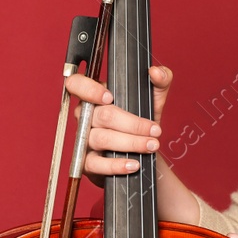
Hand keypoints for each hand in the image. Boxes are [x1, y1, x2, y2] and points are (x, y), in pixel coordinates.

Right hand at [64, 65, 172, 189]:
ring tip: (151, 145)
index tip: (110, 97)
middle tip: (154, 130)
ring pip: (102, 138)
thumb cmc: (142, 121)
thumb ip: (161, 80)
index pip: (76, 84)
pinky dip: (116, 164)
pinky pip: (96, 164)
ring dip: (131, 143)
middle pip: (101, 115)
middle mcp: (85, 116)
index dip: (88, 89)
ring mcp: (84, 139)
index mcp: (94, 96)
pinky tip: (133, 164)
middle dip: (133, 124)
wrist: (142, 153)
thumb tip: (156, 72)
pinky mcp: (87, 163)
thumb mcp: (154, 98)